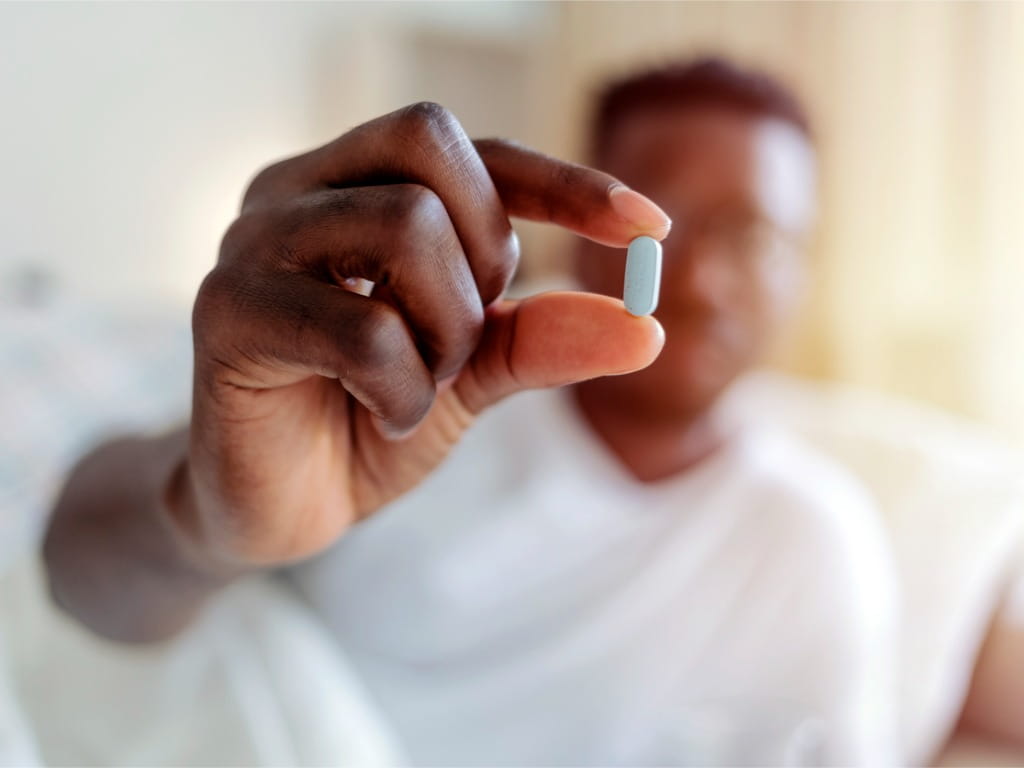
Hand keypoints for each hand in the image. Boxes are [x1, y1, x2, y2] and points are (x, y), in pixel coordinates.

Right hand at [175, 102, 669, 568]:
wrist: (275, 509)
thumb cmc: (365, 420)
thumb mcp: (471, 374)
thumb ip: (542, 339)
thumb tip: (647, 327)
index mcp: (347, 187)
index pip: (462, 146)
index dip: (560, 178)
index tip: (650, 227)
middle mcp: (292, 193)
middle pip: (429, 147)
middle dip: (485, 254)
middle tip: (462, 336)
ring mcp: (251, 245)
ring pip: (402, 228)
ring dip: (448, 329)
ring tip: (422, 385)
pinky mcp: (226, 313)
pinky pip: (362, 330)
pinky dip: (405, 389)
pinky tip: (386, 415)